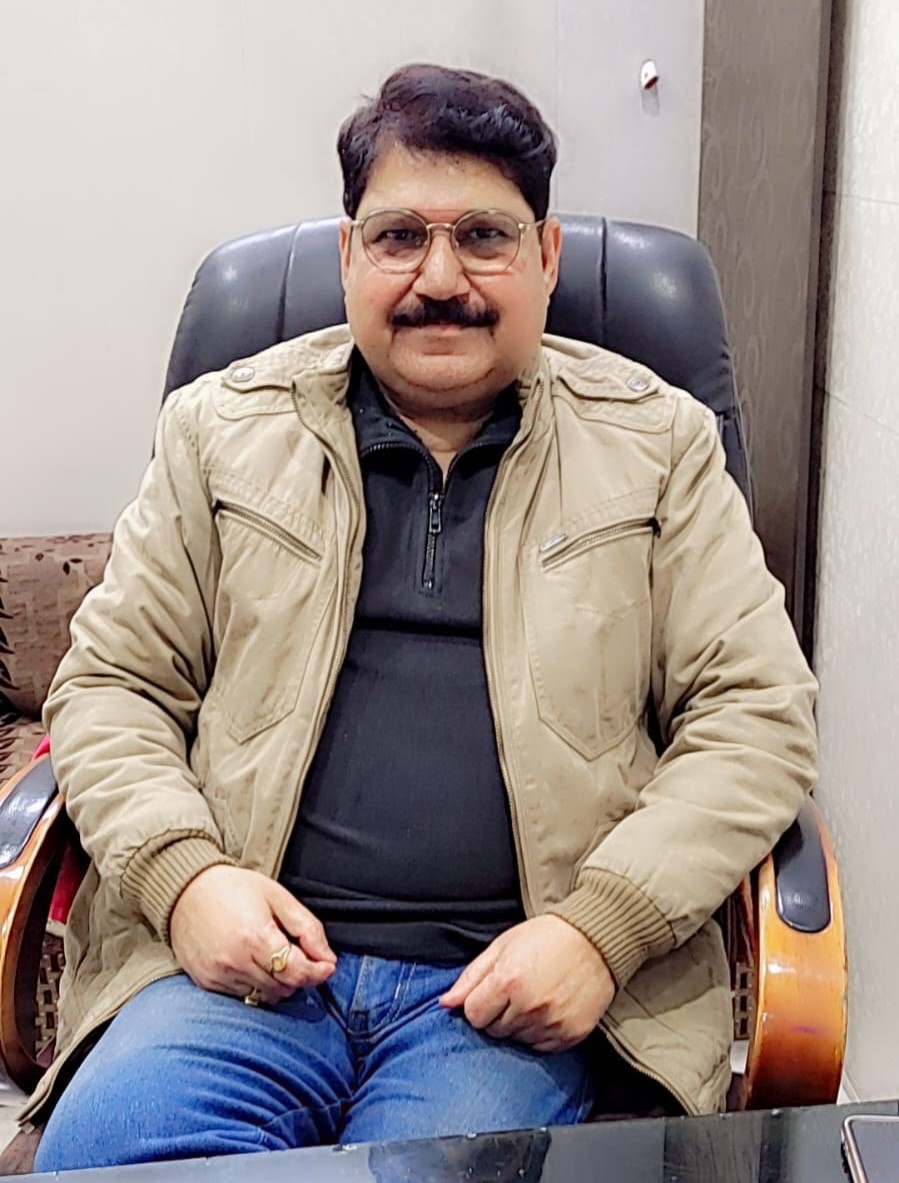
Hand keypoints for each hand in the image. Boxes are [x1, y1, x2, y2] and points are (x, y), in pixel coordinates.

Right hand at [169, 865, 335, 1003]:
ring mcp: (219, 975)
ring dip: (278, 983)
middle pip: (283, 988)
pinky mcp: (207, 982)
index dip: (318, 972)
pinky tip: (254, 964)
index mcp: (256, 938)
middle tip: (300, 956)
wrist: (185, 890)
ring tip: (275, 957)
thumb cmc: (234, 888)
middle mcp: (235, 962)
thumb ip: (307, 927)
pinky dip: (255, 986)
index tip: (327, 966)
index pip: (297, 972)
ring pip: (264, 997)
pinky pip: (242, 996)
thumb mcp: (278, 897)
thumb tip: (328, 958)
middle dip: (299, 976)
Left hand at [439, 914, 614, 1052]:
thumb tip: (446, 1003)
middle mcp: (528, 1006)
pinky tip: (549, 1008)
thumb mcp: (503, 945)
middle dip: (498, 1013)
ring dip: (520, 1023)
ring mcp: (551, 1022)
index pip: (473, 1015)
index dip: (478, 1003)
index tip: (492, 992)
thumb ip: (472, 976)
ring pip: (517, 1039)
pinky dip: (540, 1032)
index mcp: (508, 980)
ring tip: (536, 996)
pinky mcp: (570, 1034)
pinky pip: (541, 1046)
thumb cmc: (547, 937)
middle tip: (517, 991)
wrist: (596, 939)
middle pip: (494, 1030)